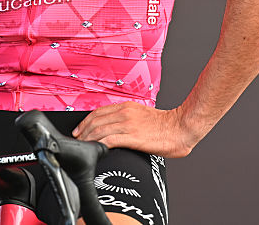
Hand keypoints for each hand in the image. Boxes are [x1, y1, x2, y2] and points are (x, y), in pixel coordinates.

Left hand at [72, 102, 201, 157]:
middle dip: (83, 131)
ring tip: (83, 148)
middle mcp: (125, 113)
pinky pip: (108, 139)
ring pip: (99, 130)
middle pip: (95, 121)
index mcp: (127, 107)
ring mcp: (128, 124)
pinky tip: (95, 150)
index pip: (99, 112)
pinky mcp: (132, 137)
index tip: (80, 130)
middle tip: (77, 141)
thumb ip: (129, 120)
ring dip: (87, 139)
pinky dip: (98, 145)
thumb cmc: (166, 126)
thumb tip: (117, 130)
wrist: (181, 128)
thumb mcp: (143, 116)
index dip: (85, 121)